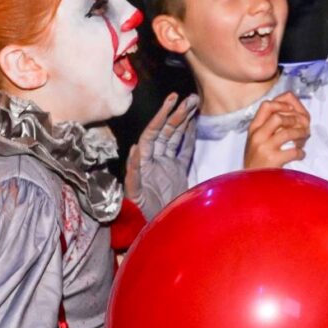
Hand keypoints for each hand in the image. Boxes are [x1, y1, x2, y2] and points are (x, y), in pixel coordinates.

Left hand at [126, 93, 198, 219]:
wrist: (154, 229)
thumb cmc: (140, 213)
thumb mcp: (133, 193)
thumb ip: (133, 171)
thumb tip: (136, 148)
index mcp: (144, 161)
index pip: (153, 132)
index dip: (162, 116)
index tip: (172, 101)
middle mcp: (154, 159)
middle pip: (166, 131)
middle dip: (177, 113)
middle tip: (191, 98)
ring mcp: (166, 165)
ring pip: (176, 137)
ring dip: (184, 121)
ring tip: (194, 104)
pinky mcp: (177, 173)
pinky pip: (183, 151)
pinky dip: (189, 137)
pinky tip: (194, 125)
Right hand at [244, 93, 309, 168]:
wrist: (250, 183)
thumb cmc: (257, 160)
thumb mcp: (256, 139)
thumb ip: (267, 125)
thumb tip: (288, 107)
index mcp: (253, 128)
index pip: (266, 106)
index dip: (282, 104)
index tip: (291, 109)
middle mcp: (257, 136)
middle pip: (278, 117)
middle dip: (295, 120)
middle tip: (303, 126)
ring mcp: (264, 148)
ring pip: (288, 132)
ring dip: (301, 134)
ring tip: (304, 138)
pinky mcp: (273, 160)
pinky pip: (293, 151)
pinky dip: (301, 152)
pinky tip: (300, 154)